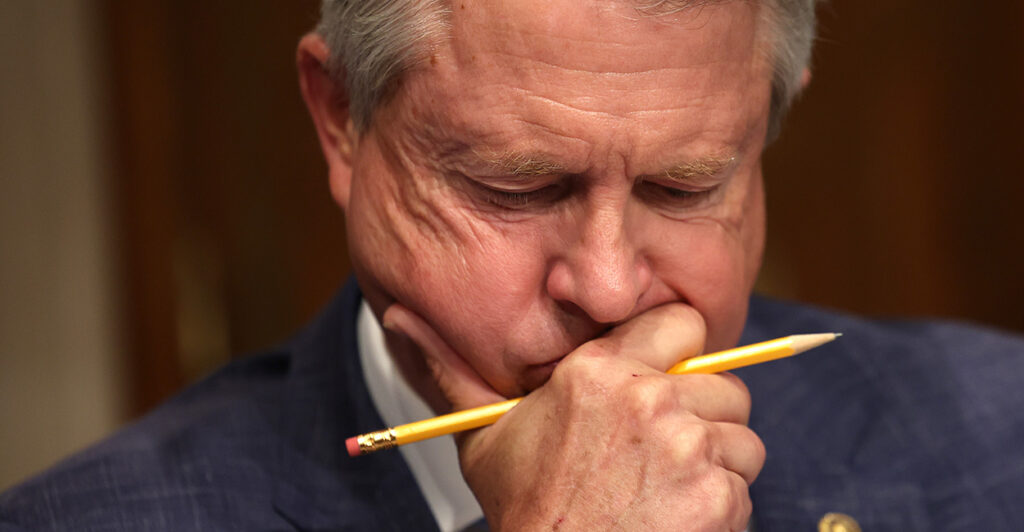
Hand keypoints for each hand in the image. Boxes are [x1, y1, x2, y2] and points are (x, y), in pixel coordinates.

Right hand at [383, 303, 763, 530]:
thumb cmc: (526, 510)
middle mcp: (648, 399)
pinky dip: (722, 507)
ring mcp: (687, 446)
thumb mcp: (484, 435)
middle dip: (707, 416)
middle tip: (666, 452)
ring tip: (665, 491)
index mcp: (598, 372)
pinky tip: (673, 520)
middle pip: (725, 383)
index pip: (682, 323)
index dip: (682, 352)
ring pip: (741, 438)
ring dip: (717, 465)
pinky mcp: (717, 495)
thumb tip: (399, 319)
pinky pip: (744, 486)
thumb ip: (452, 371)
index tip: (670, 380)